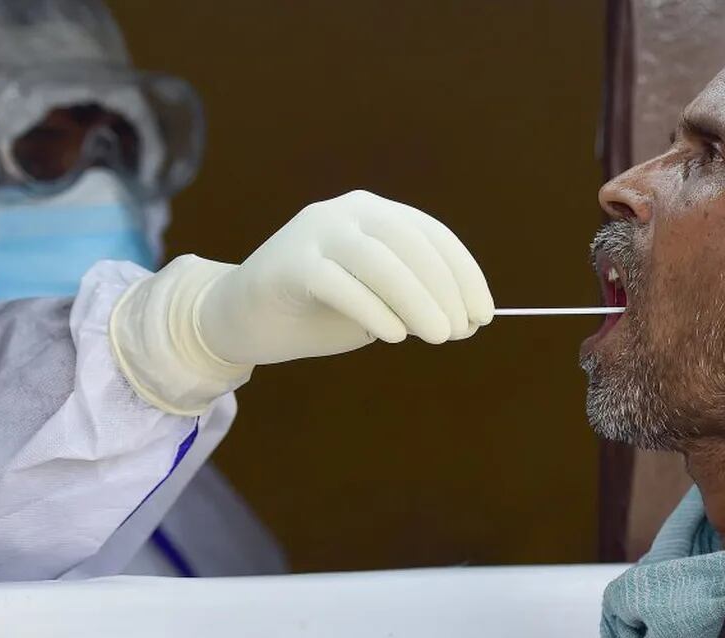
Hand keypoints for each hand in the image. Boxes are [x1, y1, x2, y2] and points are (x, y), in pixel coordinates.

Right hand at [198, 190, 493, 364]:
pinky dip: (372, 309)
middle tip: (461, 331)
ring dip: (416, 300)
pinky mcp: (289, 264)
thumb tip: (460, 315)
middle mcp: (345, 212)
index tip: (483, 314)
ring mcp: (314, 234)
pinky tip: (393, 335)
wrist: (242, 319)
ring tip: (440, 337)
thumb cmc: (317, 312)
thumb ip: (411, 299)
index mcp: (372, 214)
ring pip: (378, 259)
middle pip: (408, 242)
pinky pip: (339, 283)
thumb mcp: (376, 302)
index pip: (430, 235)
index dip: (463, 274)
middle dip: (444, 288)